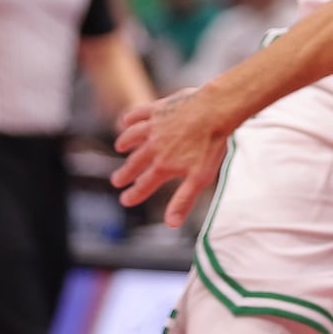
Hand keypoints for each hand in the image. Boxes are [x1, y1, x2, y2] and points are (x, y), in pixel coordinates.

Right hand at [110, 89, 228, 227]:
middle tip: (117, 181)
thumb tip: (171, 224)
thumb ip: (183, 200)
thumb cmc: (211, 144)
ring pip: (134, 137)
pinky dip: (131, 118)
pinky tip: (126, 120)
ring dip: (125, 143)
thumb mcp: (199, 178)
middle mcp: (154, 147)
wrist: (215, 110)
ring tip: (119, 147)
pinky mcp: (159, 109)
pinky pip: (140, 114)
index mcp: (164, 166)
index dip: (134, 194)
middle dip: (126, 173)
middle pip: (136, 163)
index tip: (125, 200)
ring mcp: (155, 127)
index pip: (144, 185)